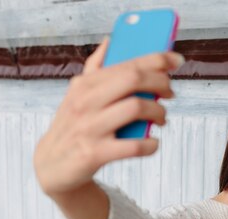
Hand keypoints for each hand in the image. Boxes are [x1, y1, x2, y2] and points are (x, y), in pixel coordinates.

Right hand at [34, 38, 183, 198]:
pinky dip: (150, 144)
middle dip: (160, 82)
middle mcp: (85, 102)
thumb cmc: (72, 128)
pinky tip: (152, 143)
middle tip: (169, 93)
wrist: (52, 168)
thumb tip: (110, 41)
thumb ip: (94, 69)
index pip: (127, 63)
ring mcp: (90, 128)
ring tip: (161, 119)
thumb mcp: (76, 96)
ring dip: (158, 113)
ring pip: (136, 108)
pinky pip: (133, 146)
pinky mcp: (94, 154)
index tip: (176, 60)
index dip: (157, 59)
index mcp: (85, 85)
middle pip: (134, 79)